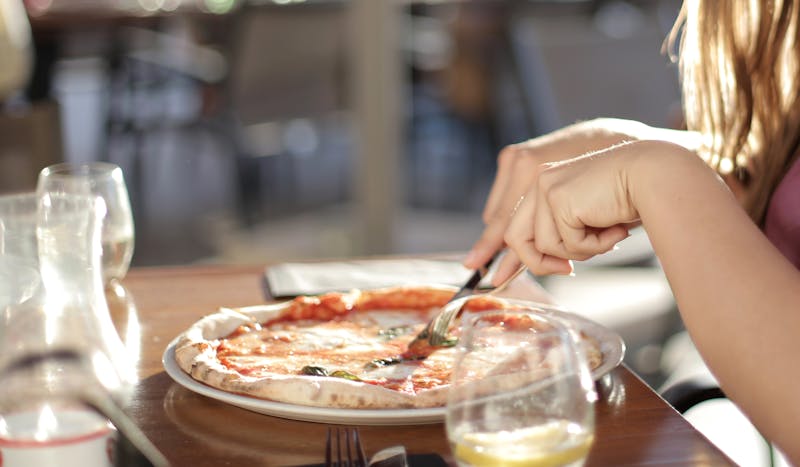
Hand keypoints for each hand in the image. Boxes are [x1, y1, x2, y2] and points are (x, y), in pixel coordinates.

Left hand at [498, 142, 650, 277]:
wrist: (655, 177)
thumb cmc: (628, 199)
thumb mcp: (585, 218)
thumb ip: (562, 233)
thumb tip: (542, 264)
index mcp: (545, 183)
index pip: (519, 225)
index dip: (525, 255)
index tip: (544, 270)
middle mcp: (540, 181)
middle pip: (515, 237)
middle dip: (538, 263)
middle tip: (568, 270)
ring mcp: (546, 187)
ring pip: (543, 245)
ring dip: (578, 252)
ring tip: (607, 237)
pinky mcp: (558, 198)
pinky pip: (567, 243)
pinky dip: (594, 246)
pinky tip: (614, 230)